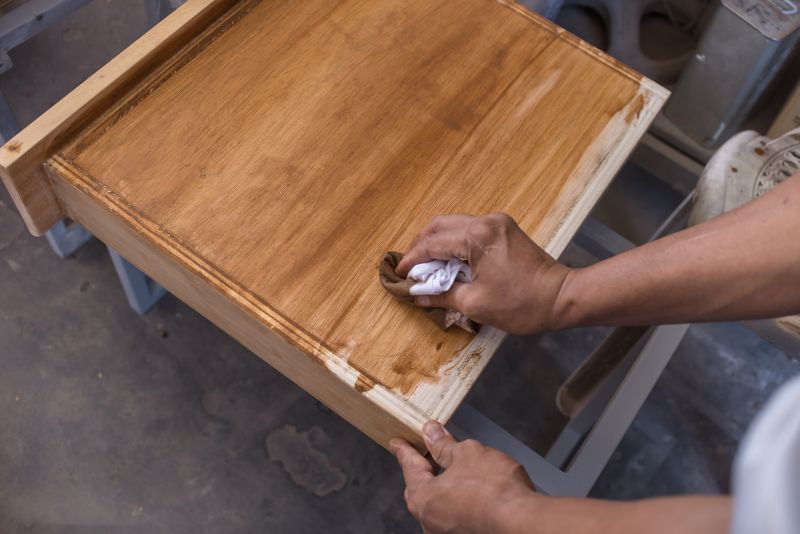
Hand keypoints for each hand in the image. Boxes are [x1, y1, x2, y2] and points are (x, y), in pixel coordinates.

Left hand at [390, 421, 535, 533]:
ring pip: (440, 504)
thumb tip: (432, 433)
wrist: (521, 522)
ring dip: (446, 486)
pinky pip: (456, 514)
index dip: (405, 451)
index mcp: (423, 497)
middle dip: (424, 469)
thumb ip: (445, 445)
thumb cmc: (494, 490)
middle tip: (426, 453)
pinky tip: (474, 490)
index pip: (409, 467)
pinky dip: (460, 500)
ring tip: (458, 469)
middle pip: (421, 489)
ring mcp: (447, 533)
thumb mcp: (467, 454)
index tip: (397, 444)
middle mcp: (430, 521)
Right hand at [396, 213, 572, 333]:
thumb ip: (442, 296)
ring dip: (437, 242)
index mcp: (476, 236)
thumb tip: (418, 297)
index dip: (412, 260)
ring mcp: (497, 222)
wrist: (562, 297)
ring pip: (455, 225)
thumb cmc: (520, 303)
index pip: (432, 244)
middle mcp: (485, 221)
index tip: (400, 274)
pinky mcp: (505, 229)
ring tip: (427, 265)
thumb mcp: (475, 304)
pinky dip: (455, 242)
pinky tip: (449, 260)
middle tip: (410, 266)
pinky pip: (471, 230)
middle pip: (440, 225)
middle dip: (421, 245)